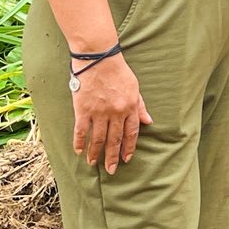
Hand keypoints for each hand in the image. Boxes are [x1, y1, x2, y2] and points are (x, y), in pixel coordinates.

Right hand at [72, 55, 152, 174]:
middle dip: (112, 157)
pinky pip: (81, 130)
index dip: (129, 147)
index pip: (131, 133)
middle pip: (114, 139)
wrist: (98, 58)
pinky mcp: (83, 109)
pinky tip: (79, 151)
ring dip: (96, 153)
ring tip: (93, 164)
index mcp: (130, 107)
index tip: (126, 159)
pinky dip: (80, 142)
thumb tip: (149, 122)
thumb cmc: (118, 71)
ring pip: (98, 138)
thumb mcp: (135, 87)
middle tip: (111, 170)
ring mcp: (99, 112)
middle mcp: (116, 112)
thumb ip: (140, 106)